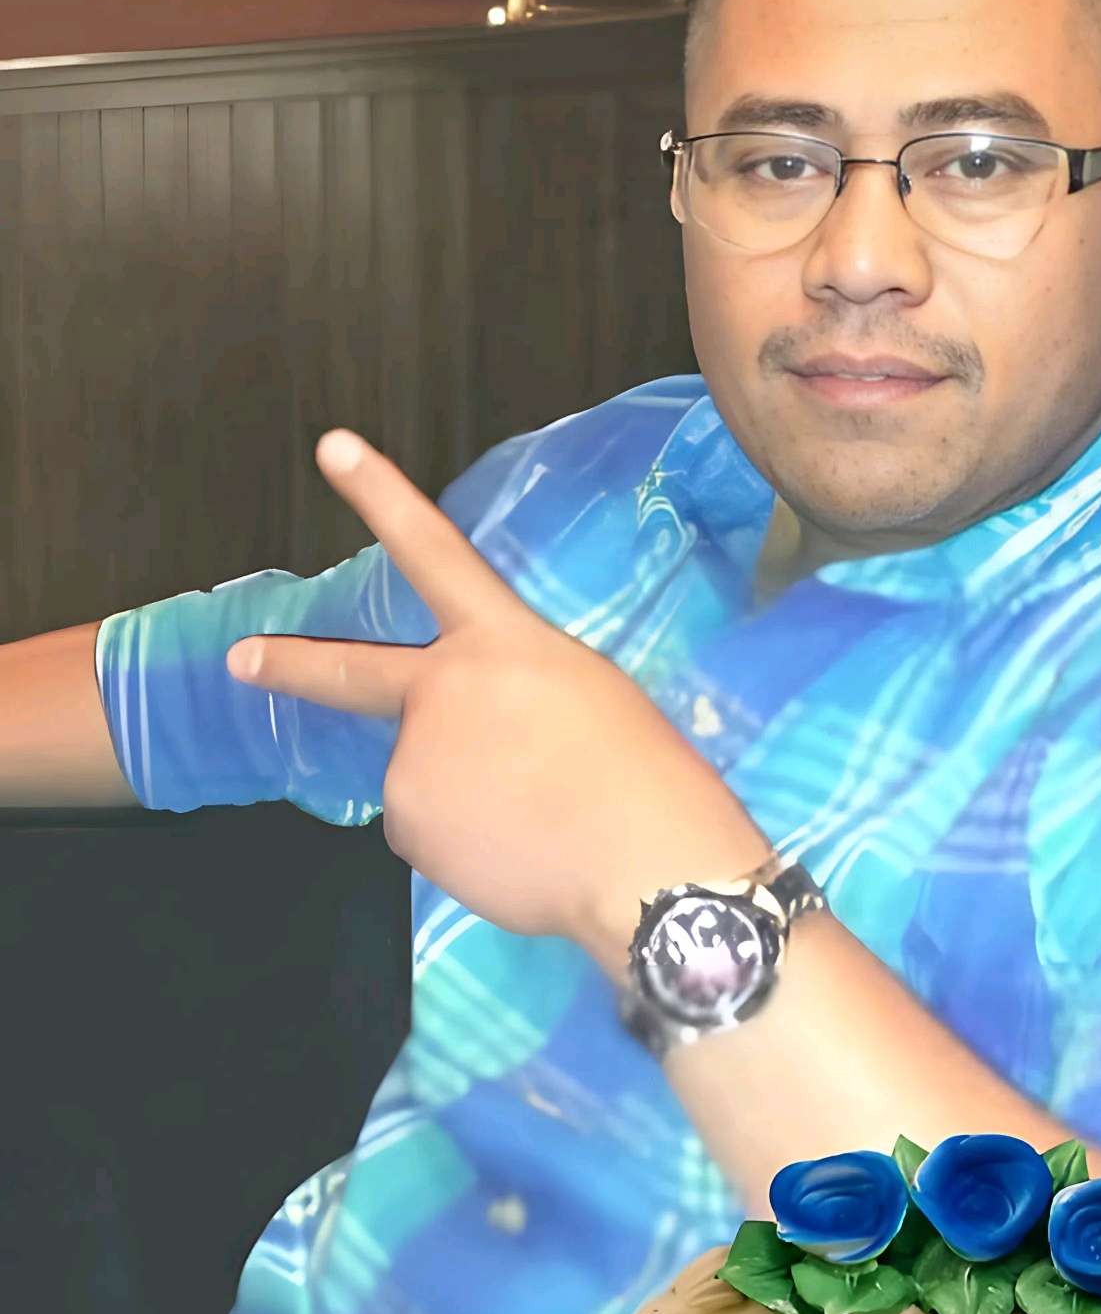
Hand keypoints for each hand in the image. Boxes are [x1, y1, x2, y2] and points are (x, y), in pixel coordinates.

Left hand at [226, 430, 761, 953]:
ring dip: (464, 801)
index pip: (435, 552)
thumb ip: (520, 696)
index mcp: (506, 642)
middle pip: (354, 673)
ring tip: (536, 821)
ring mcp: (416, 757)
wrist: (643, 866)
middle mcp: (445, 689)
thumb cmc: (644, 779)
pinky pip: (430, 833)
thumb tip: (488, 745)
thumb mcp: (592, 698)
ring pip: (424, 780)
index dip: (380, 496)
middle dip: (291, 665)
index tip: (332, 447)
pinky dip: (464, 847)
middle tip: (243, 659)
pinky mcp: (407, 822)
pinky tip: (517, 852)